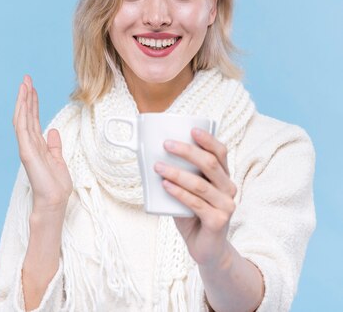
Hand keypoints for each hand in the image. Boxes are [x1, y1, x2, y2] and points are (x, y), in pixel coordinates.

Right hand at [13, 75, 71, 213]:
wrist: (55, 201)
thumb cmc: (56, 185)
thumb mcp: (58, 159)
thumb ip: (54, 145)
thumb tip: (53, 131)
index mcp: (37, 144)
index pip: (33, 119)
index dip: (32, 102)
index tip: (32, 87)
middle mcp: (29, 144)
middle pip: (26, 115)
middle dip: (26, 96)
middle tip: (26, 79)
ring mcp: (26, 147)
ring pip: (22, 119)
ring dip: (23, 101)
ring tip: (24, 85)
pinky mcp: (26, 152)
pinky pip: (22, 130)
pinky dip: (22, 115)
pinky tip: (23, 102)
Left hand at [154, 128, 236, 268]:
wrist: (206, 249)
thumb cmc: (192, 215)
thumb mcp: (186, 192)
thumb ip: (177, 176)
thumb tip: (150, 157)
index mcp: (223, 177)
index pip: (220, 153)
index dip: (208, 140)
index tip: (192, 129)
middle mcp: (229, 189)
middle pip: (211, 164)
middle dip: (187, 151)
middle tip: (166, 144)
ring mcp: (226, 205)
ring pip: (200, 184)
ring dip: (177, 173)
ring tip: (158, 167)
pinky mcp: (218, 221)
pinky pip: (196, 203)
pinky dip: (179, 193)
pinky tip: (166, 186)